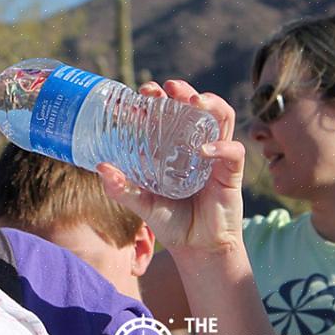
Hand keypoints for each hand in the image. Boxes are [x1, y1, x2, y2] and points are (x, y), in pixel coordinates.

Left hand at [97, 80, 244, 256]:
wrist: (197, 248)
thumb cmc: (171, 221)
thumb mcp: (141, 203)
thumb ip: (121, 188)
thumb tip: (100, 167)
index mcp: (174, 147)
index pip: (169, 113)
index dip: (158, 99)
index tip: (142, 92)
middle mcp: (195, 146)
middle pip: (197, 107)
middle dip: (184, 91)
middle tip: (168, 87)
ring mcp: (216, 156)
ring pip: (222, 118)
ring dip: (211, 104)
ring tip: (193, 101)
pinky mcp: (231, 173)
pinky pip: (233, 151)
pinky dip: (221, 146)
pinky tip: (205, 149)